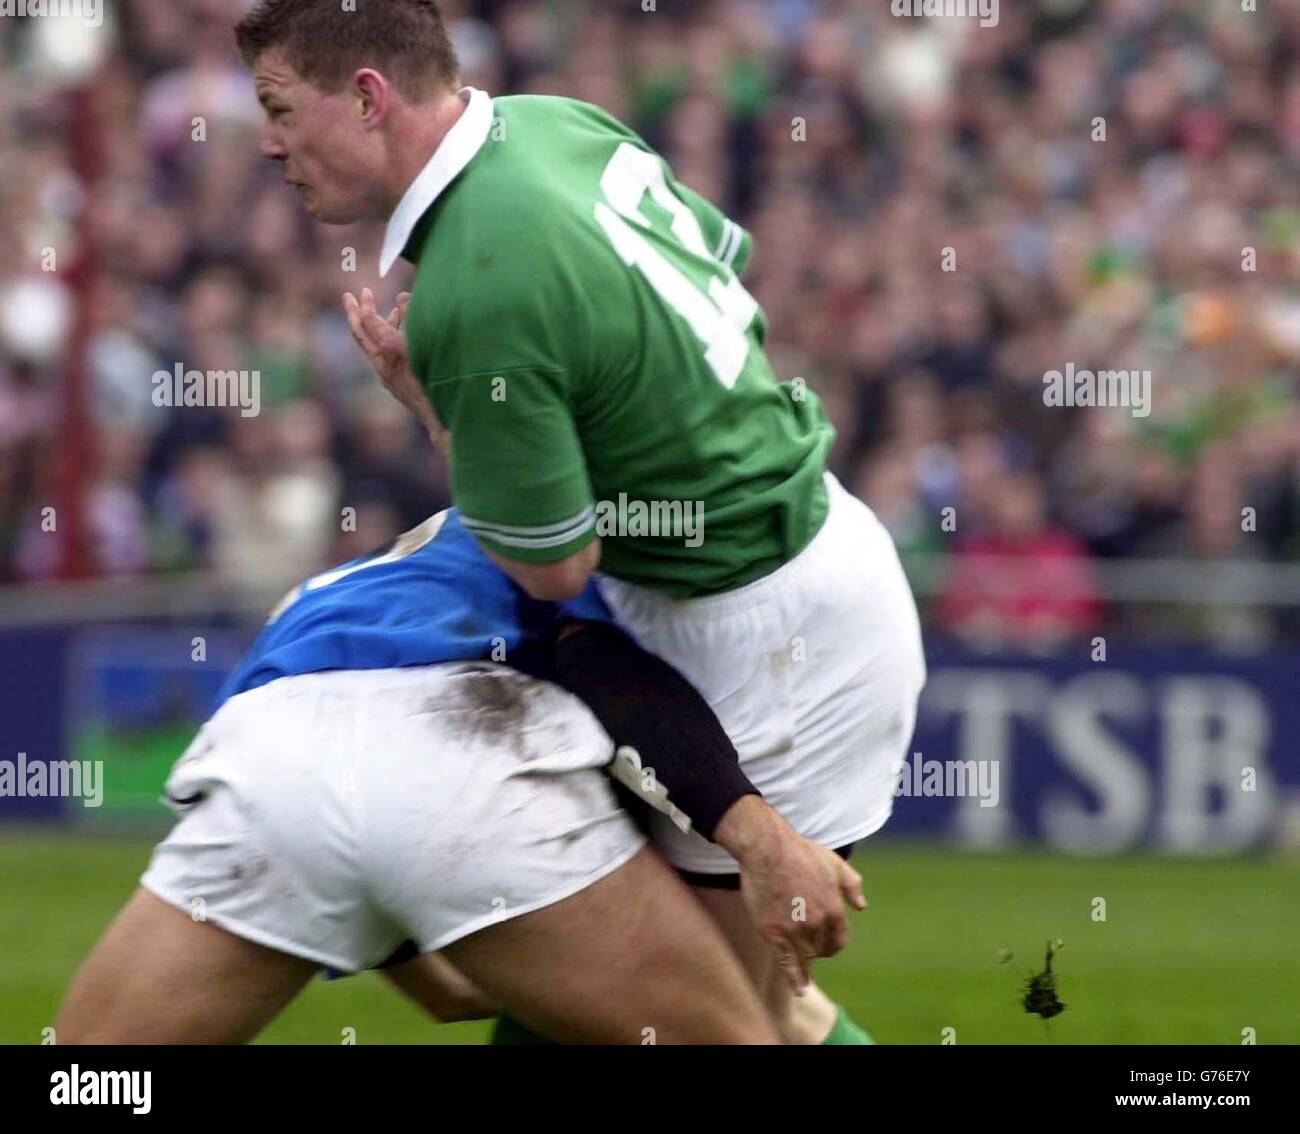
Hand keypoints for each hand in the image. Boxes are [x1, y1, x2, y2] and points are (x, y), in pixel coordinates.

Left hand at [342, 288, 446, 450]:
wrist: (444, 424)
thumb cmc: (440, 384)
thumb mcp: (426, 346)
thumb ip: (415, 318)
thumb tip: (400, 298)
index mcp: (389, 359)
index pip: (371, 327)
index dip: (367, 307)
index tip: (364, 292)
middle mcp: (385, 369)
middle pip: (364, 337)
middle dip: (357, 315)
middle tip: (349, 296)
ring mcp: (392, 378)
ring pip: (379, 346)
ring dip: (380, 326)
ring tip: (392, 311)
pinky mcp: (401, 385)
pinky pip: (390, 356)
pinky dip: (395, 340)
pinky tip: (407, 335)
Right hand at [714, 796, 866, 994]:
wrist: (768, 849)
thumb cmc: (801, 852)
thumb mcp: (834, 863)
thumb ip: (852, 886)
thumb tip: (862, 907)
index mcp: (834, 909)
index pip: (839, 940)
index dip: (832, 943)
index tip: (825, 944)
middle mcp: (817, 923)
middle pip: (822, 950)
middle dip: (817, 949)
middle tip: (808, 945)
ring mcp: (795, 929)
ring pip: (805, 957)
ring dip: (805, 961)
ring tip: (803, 970)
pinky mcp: (773, 932)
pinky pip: (786, 962)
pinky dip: (794, 978)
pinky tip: (799, 990)